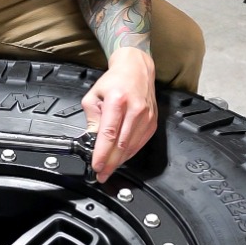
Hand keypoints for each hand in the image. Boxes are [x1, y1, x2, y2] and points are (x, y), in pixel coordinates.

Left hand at [81, 47, 157, 182]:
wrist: (136, 69)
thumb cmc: (114, 81)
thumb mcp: (94, 96)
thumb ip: (92, 118)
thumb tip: (93, 140)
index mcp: (118, 100)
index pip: (109, 133)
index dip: (102, 153)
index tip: (96, 166)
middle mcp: (135, 109)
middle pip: (122, 144)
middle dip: (110, 163)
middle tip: (101, 174)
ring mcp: (146, 117)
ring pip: (132, 147)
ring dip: (120, 161)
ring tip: (108, 170)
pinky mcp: (152, 123)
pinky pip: (140, 144)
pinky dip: (129, 154)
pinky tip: (121, 159)